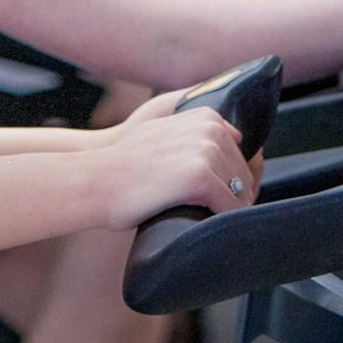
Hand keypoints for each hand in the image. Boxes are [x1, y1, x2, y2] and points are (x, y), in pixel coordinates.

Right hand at [92, 99, 257, 229]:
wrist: (97, 181)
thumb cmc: (126, 164)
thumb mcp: (163, 130)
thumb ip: (196, 130)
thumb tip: (234, 136)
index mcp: (206, 117)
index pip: (244, 155)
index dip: (234, 180)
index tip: (220, 197)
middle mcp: (209, 130)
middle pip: (245, 176)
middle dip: (233, 198)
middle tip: (209, 215)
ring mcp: (205, 152)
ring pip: (241, 193)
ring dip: (229, 212)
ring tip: (205, 221)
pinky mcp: (200, 178)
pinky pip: (231, 208)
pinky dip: (224, 222)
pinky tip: (205, 225)